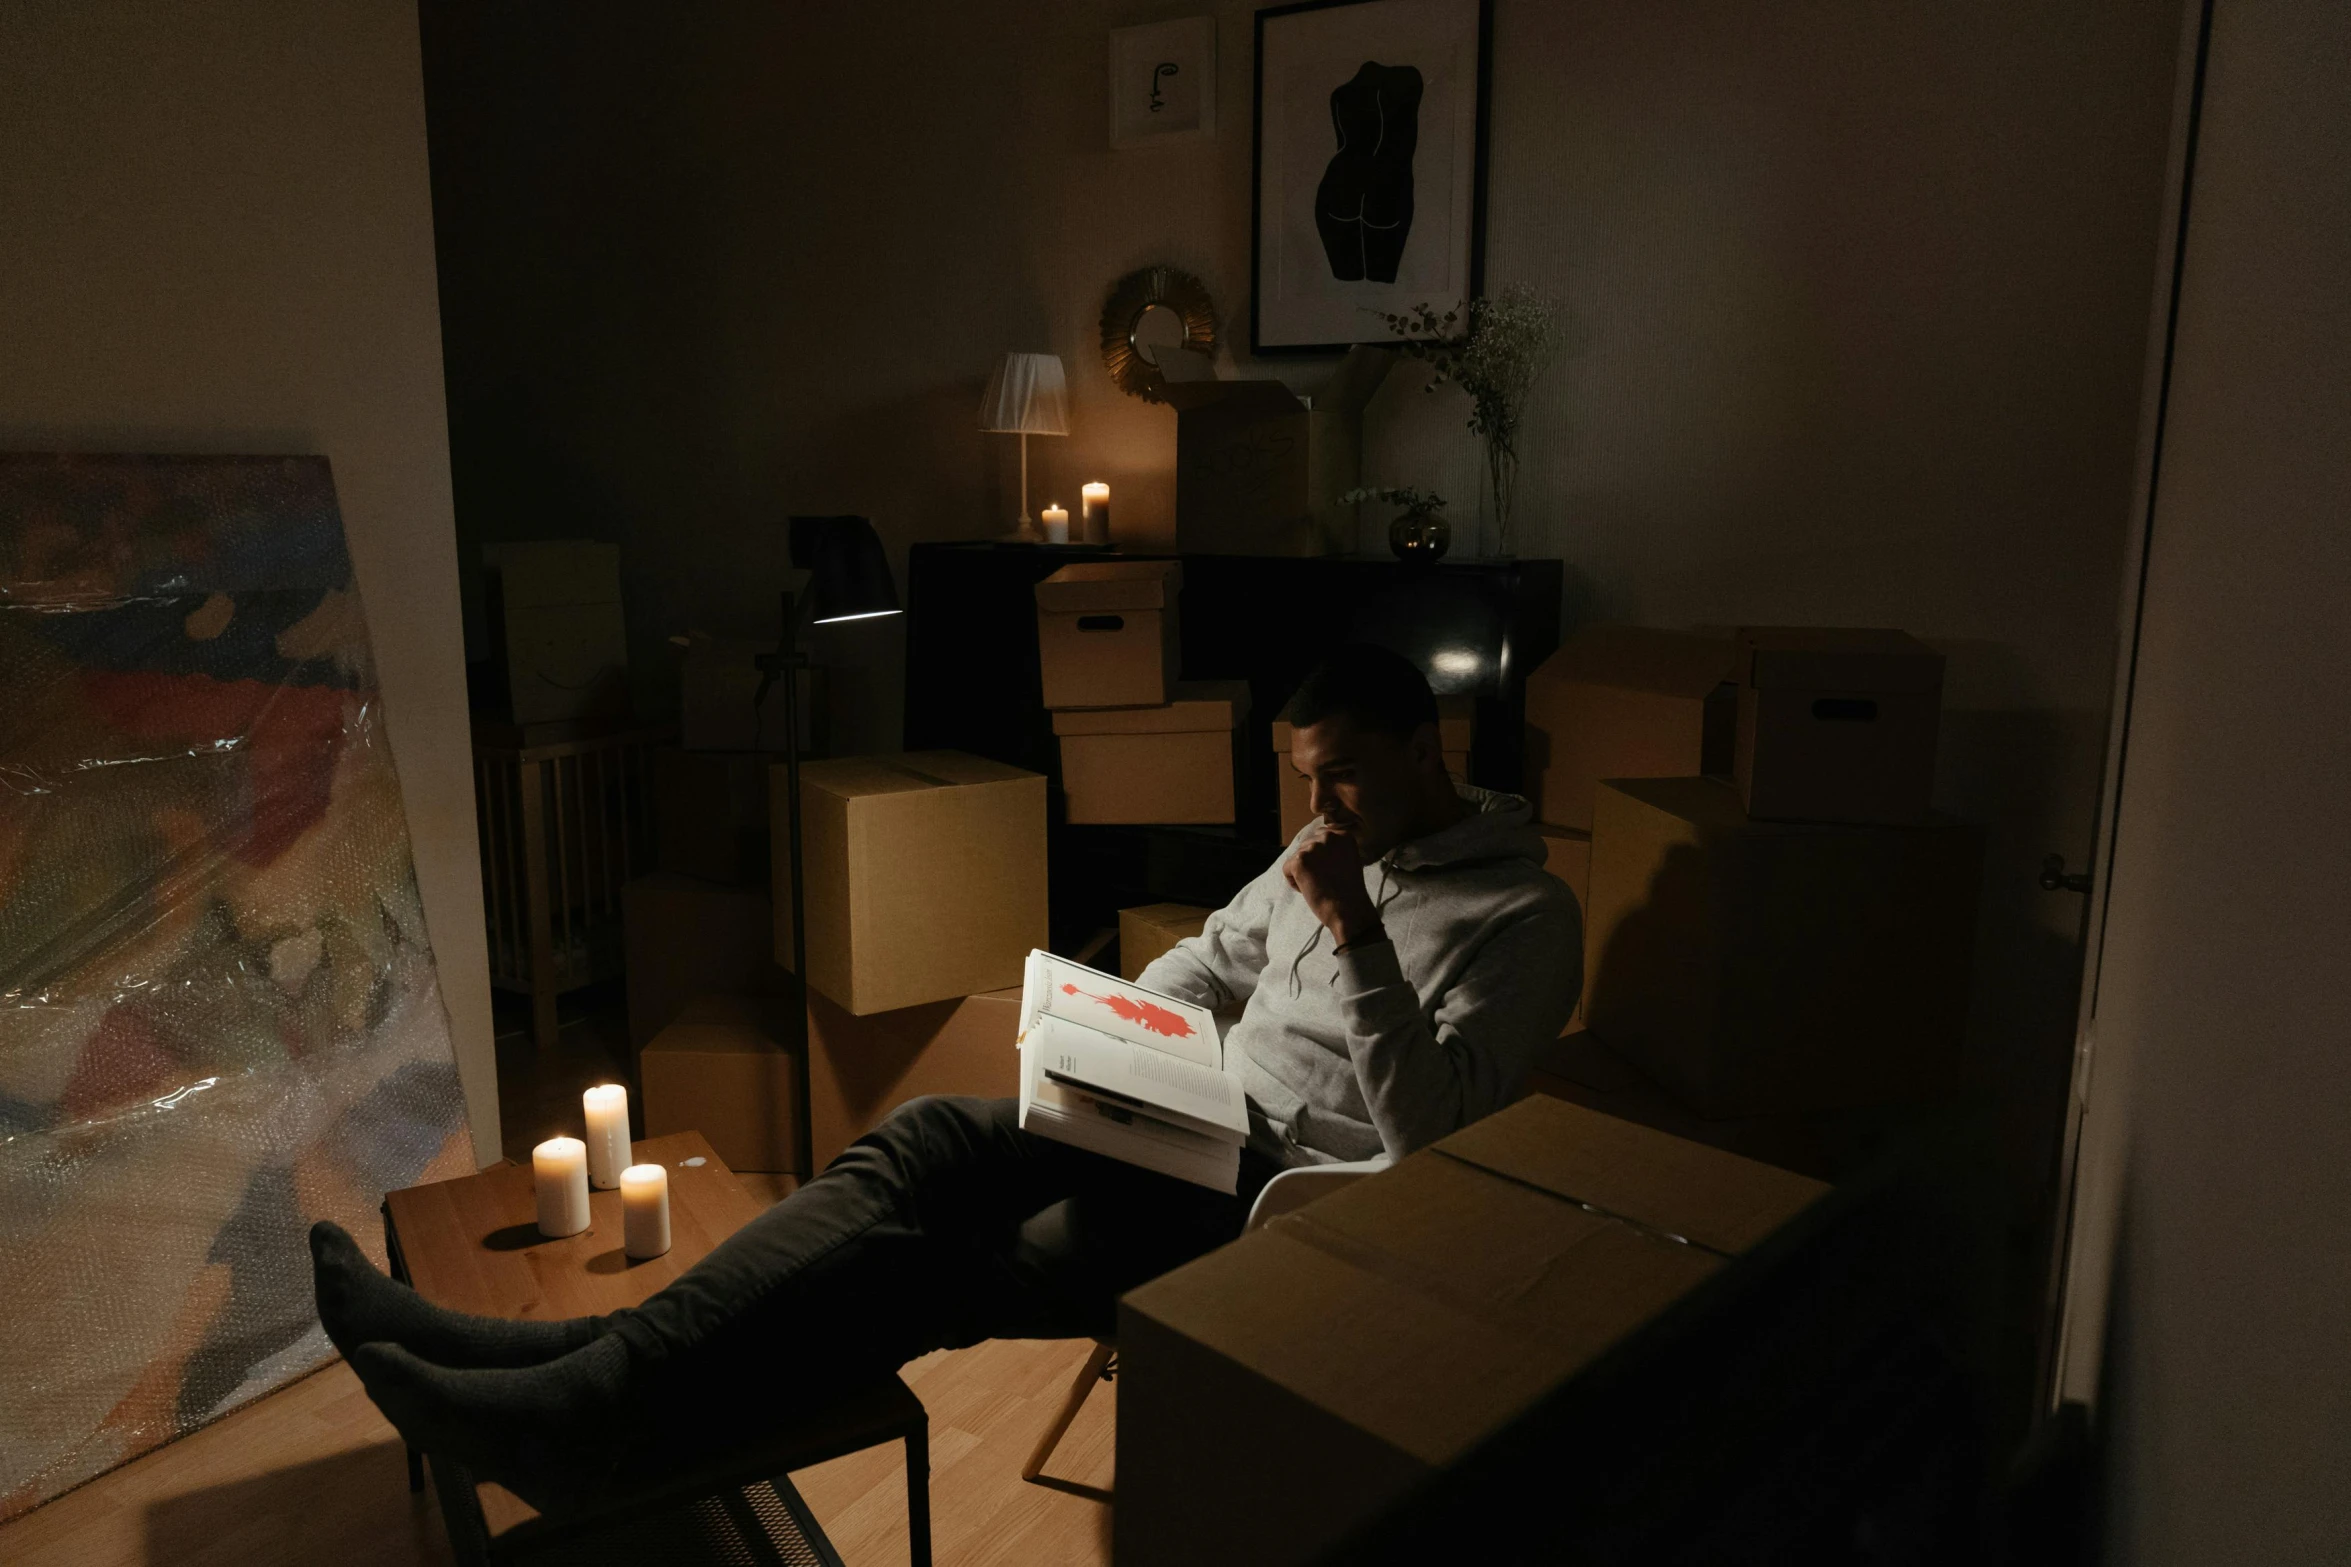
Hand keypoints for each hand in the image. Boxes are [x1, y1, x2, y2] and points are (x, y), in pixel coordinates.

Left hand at [1283, 826, 1383, 947]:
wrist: (1348, 909)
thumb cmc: (1348, 891)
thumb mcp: (1348, 860)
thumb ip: (1334, 849)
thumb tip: (1314, 848)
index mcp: (1343, 835)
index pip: (1320, 837)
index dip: (1321, 857)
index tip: (1331, 872)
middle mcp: (1329, 836)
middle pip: (1306, 846)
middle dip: (1311, 864)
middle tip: (1325, 880)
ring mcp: (1313, 847)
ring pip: (1296, 858)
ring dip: (1303, 873)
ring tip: (1320, 885)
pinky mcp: (1299, 860)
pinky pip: (1287, 869)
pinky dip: (1295, 883)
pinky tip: (1311, 889)